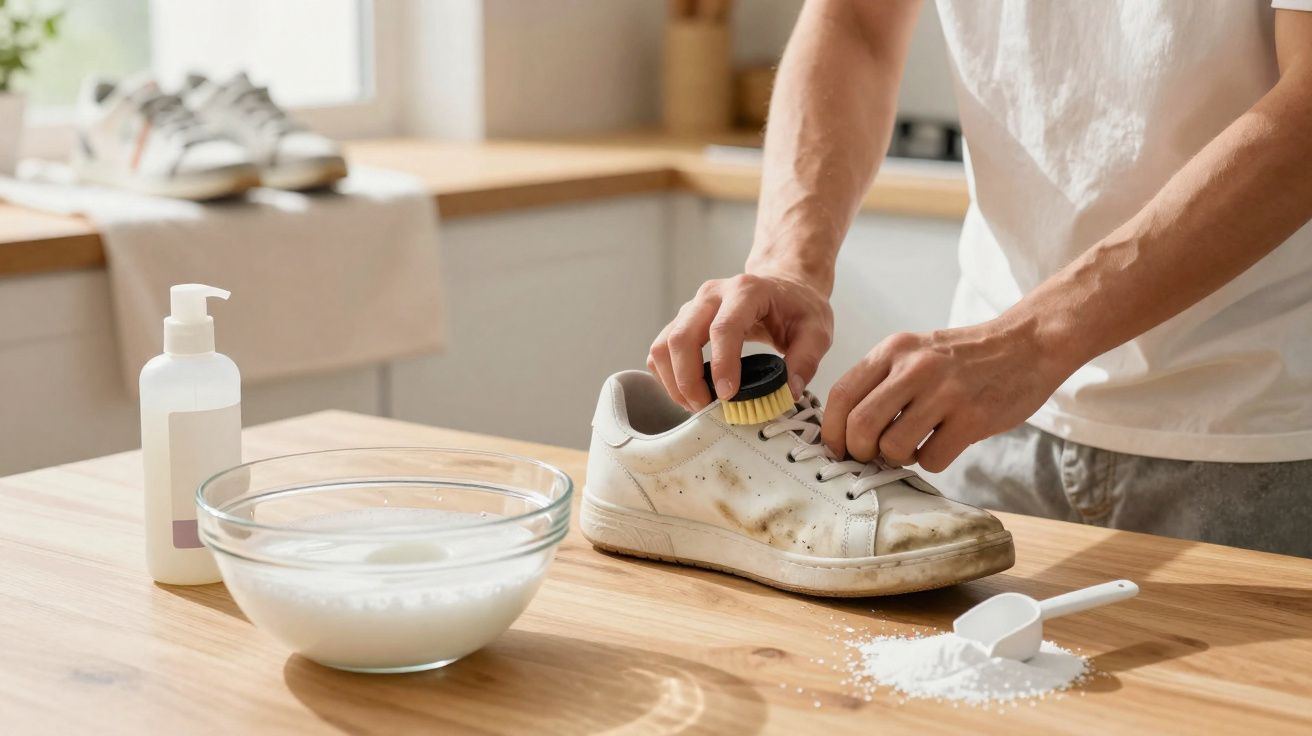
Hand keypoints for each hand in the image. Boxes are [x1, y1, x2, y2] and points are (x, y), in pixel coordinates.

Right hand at [649, 271, 833, 410]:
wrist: (784, 286)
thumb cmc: (799, 307)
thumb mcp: (817, 331)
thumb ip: (806, 361)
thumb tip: (787, 392)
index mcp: (746, 291)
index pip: (723, 328)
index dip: (721, 365)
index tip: (728, 397)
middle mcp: (712, 294)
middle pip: (681, 337)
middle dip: (688, 380)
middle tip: (708, 409)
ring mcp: (692, 307)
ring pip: (663, 345)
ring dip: (674, 382)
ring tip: (698, 405)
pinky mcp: (682, 321)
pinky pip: (660, 350)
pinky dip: (668, 376)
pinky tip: (690, 392)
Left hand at [820, 317, 1074, 471]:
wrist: (1027, 344)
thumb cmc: (963, 358)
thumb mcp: (914, 352)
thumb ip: (880, 382)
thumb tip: (845, 430)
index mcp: (893, 350)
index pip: (842, 395)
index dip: (831, 430)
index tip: (836, 448)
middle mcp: (915, 368)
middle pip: (861, 426)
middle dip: (860, 452)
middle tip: (872, 455)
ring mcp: (946, 392)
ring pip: (893, 447)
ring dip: (898, 458)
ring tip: (914, 445)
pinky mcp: (973, 418)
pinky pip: (932, 459)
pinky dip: (932, 461)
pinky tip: (943, 444)